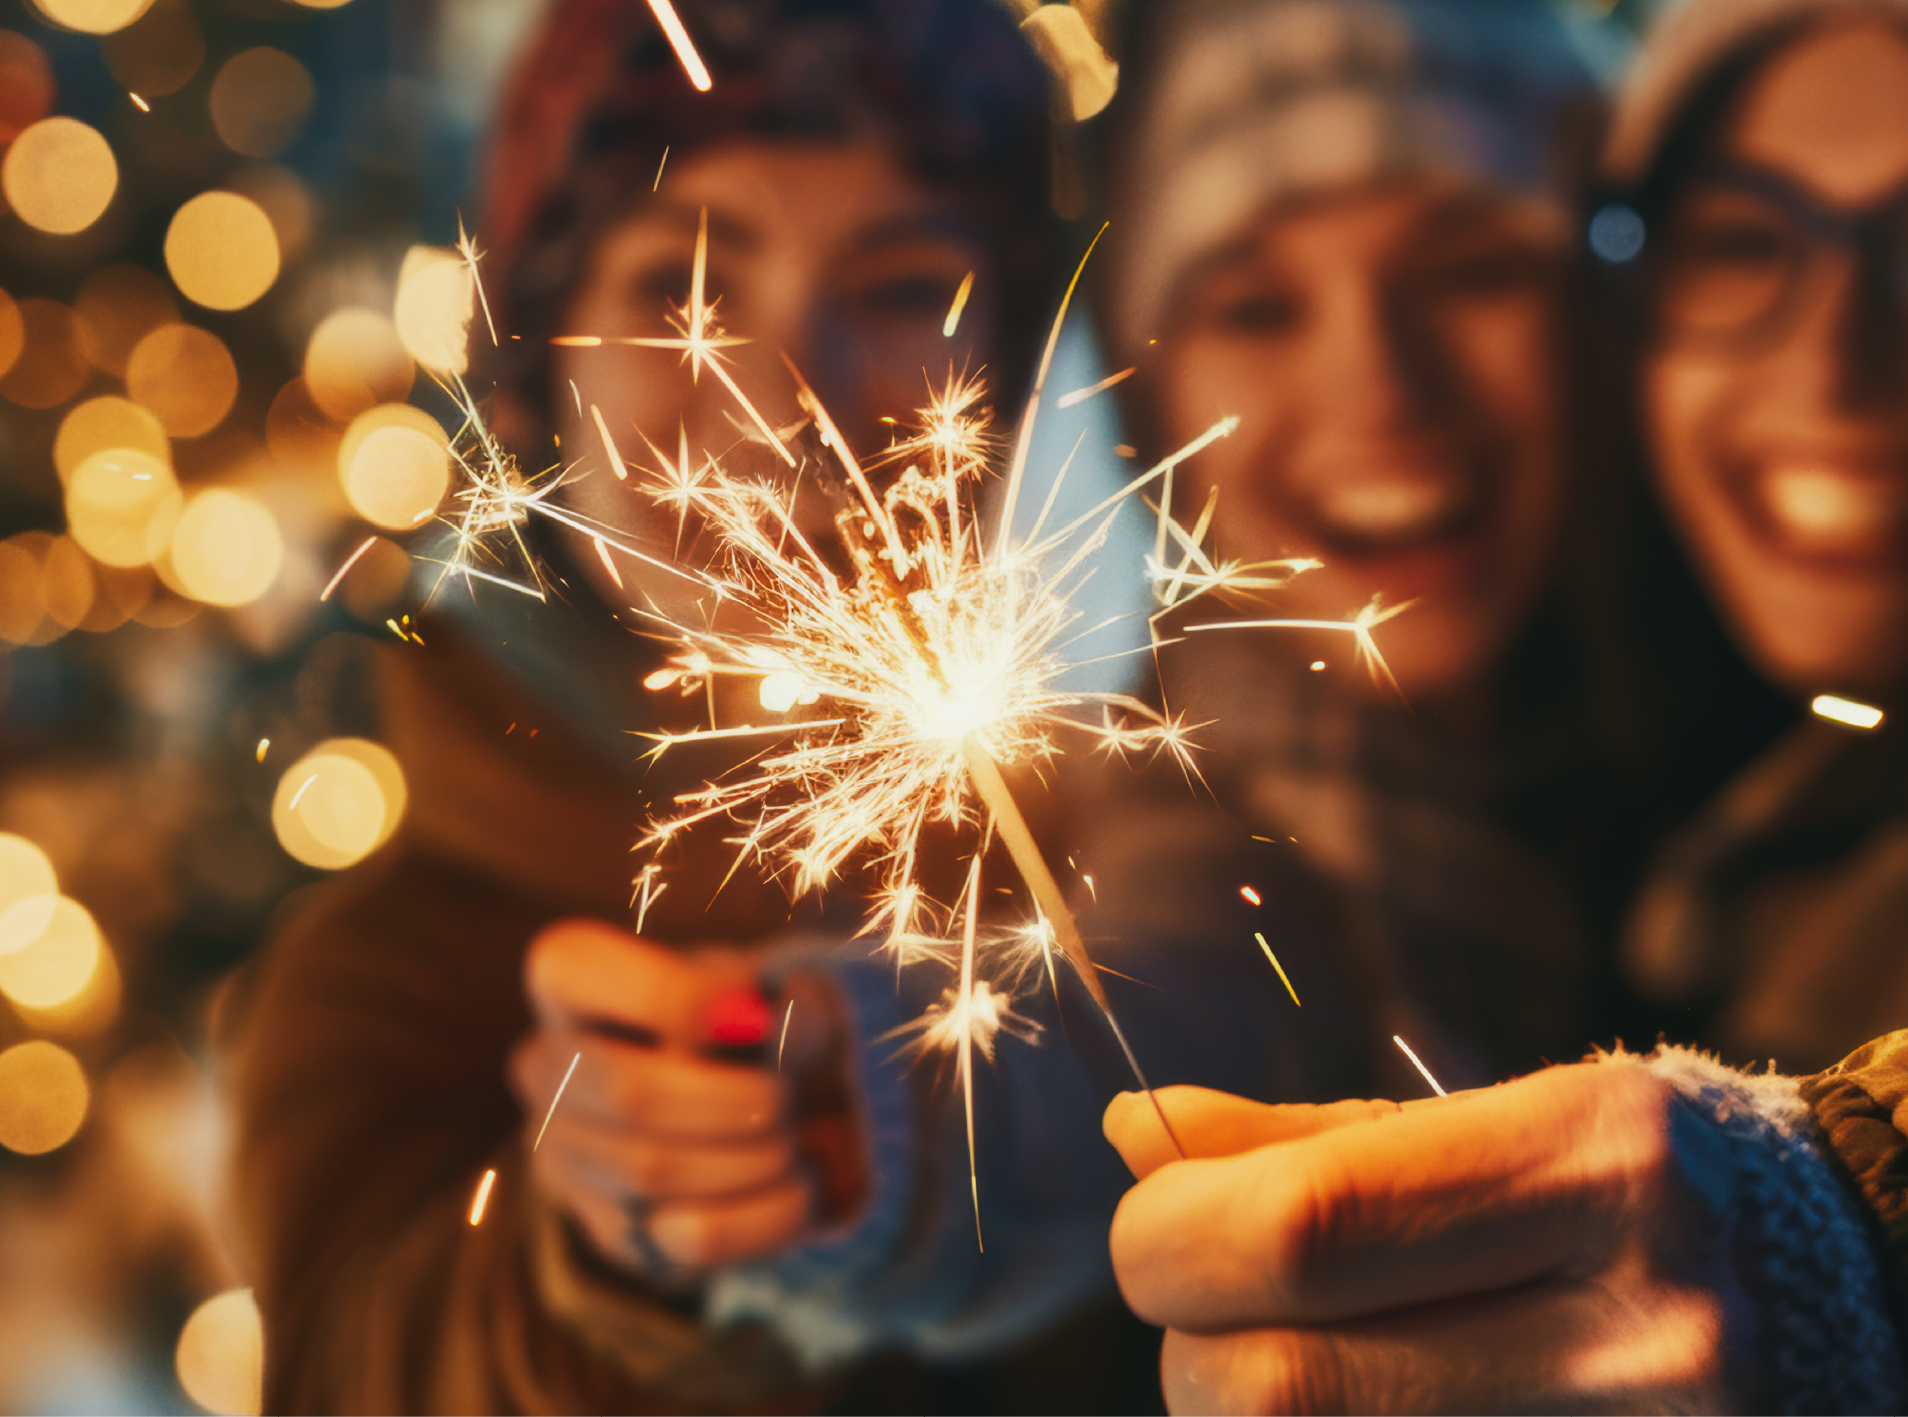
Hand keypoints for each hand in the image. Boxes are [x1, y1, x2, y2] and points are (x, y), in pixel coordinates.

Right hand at [511, 918, 858, 1276]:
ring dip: (758, 1157)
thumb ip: (771, 1003)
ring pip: (657, 1172)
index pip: (575, 967)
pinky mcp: (613, 1232)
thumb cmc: (768, 1031)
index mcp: (570, 980)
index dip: (674, 995)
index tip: (754, 1015)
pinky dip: (770, 1209)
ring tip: (793, 1138)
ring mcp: (564, 1158)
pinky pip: (694, 1235)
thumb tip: (752, 1018)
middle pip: (627, 1093)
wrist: (787, 1108)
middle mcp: (543, 1067)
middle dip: (733, 1100)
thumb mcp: (781, 993)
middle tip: (785, 1098)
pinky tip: (795, 1184)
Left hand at [1104, 1067, 1742, 1413]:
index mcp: (1608, 1164)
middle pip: (1279, 1389)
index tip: (1158, 1219)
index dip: (1169, 1231)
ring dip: (1250, 1416)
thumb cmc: (1651, 1192)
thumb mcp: (1507, 1121)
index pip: (1301, 1228)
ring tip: (1306, 1361)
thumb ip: (1312, 1142)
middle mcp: (1652, 1337)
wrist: (1875, 1303)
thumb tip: (1134, 1136)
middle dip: (1189, 1347)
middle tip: (1214, 1306)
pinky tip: (1375, 1408)